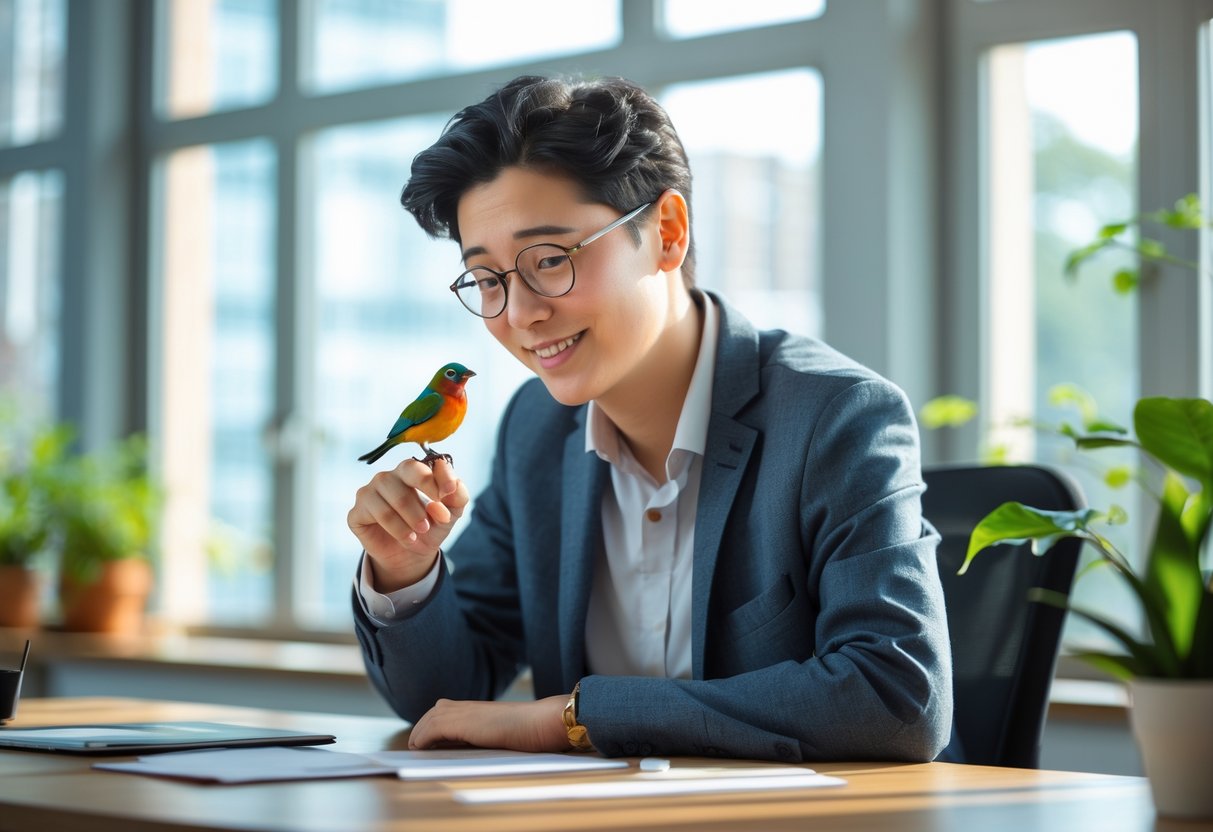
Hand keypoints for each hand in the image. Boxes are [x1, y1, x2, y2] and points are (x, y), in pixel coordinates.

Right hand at [347, 457, 469, 590]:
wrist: (411, 555)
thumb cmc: (430, 526)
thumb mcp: (451, 514)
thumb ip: (458, 497)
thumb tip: (452, 487)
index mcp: (411, 471)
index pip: (423, 464)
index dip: (438, 476)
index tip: (448, 492)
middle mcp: (389, 476)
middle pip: (406, 474)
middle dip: (422, 499)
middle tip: (429, 523)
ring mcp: (370, 491)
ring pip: (392, 497)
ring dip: (410, 519)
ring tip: (419, 534)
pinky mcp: (357, 511)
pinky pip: (376, 514)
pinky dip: (396, 529)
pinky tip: (407, 538)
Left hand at [407, 695, 570, 751]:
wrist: (542, 722)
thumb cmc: (533, 729)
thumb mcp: (506, 730)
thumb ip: (491, 733)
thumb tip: (481, 744)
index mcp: (481, 709)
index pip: (449, 709)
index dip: (436, 721)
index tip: (428, 736)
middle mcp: (471, 707)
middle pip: (437, 711)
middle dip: (424, 726)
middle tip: (416, 743)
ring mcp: (467, 713)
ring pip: (432, 718)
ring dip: (420, 732)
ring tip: (415, 747)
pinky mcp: (464, 723)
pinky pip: (434, 729)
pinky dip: (423, 737)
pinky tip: (420, 747)